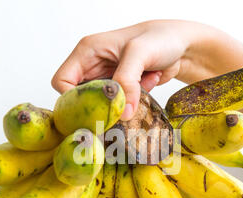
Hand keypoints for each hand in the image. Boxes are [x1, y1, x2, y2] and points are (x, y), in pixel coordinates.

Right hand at [51, 20, 193, 119]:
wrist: (180, 46)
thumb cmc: (158, 38)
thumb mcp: (139, 53)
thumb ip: (127, 81)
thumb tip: (122, 113)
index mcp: (87, 53)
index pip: (62, 82)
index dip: (72, 98)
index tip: (93, 108)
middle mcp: (93, 68)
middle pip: (80, 98)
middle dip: (100, 105)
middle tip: (121, 106)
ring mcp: (107, 82)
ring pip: (101, 106)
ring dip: (123, 102)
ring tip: (143, 82)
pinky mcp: (122, 93)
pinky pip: (120, 107)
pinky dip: (135, 101)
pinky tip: (149, 81)